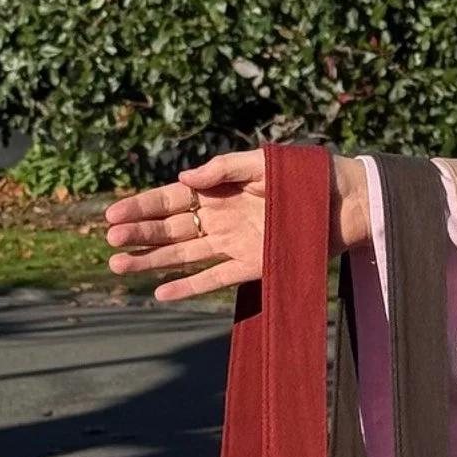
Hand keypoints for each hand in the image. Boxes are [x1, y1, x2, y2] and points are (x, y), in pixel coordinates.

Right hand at [105, 151, 369, 301]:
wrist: (347, 202)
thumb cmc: (306, 175)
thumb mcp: (263, 163)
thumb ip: (223, 169)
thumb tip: (184, 177)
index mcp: (218, 189)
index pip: (171, 199)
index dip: (141, 207)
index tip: (111, 216)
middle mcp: (220, 217)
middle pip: (171, 229)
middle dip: (140, 234)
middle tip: (110, 241)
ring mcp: (233, 243)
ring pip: (184, 255)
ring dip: (152, 261)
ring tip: (119, 266)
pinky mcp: (252, 265)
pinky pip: (213, 278)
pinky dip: (188, 286)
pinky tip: (160, 292)